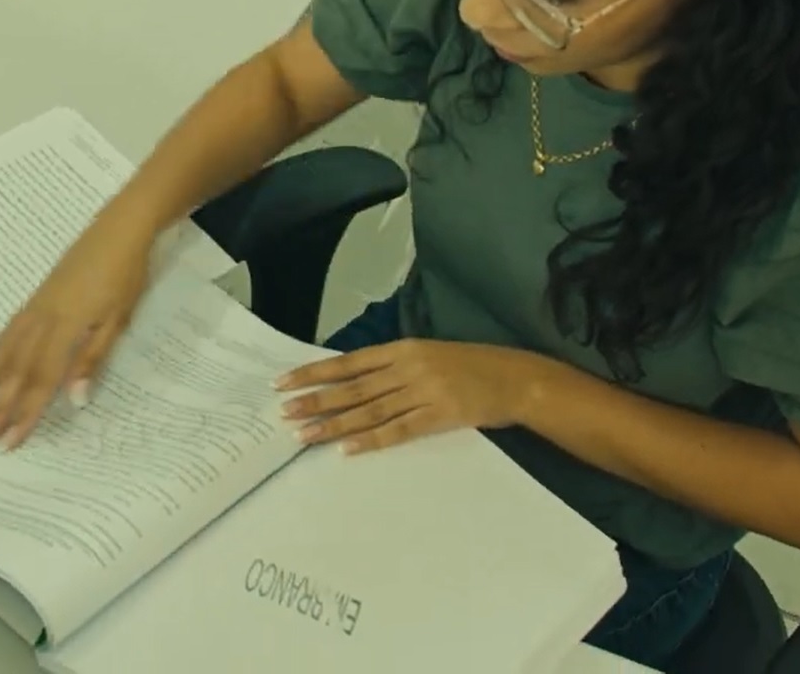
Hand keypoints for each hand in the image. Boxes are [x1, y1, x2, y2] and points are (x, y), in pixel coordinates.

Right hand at [0, 218, 154, 447]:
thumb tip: (73, 398)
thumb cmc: (125, 275)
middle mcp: (41, 319)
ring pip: (2, 351)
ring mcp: (34, 308)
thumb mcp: (118, 320)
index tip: (10, 441)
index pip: (41, 379)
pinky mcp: (34, 300)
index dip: (25, 413)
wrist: (118, 229)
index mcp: (65, 327)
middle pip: (16, 370)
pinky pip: (5, 333)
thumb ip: (92, 358)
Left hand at [276, 340, 544, 454]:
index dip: (315, 372)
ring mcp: (423, 392)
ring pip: (369, 411)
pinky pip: (398, 431)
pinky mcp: (439, 416)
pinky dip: (371, 440)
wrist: (515, 379)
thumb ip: (394, 366)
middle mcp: (408, 368)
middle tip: (284, 411)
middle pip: (353, 387)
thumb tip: (353, 380)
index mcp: (403, 349)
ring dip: (334, 424)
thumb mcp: (429, 355)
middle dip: (316, 400)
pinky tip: (347, 450)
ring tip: (304, 434)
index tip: (285, 381)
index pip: (349, 362)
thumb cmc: (471, 366)